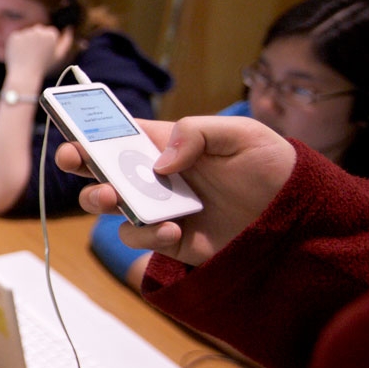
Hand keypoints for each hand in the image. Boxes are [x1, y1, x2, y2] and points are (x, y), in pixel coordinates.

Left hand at [2, 23, 70, 83]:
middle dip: (37, 40)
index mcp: (51, 34)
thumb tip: (68, 28)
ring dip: (27, 42)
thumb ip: (66, 41)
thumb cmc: (44, 67)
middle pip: (38, 31)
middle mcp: (39, 30)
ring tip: (27, 56)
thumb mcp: (59, 55)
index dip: (47, 44)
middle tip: (35, 55)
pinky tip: (19, 54)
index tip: (44, 53)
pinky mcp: (14, 36)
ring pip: (27, 34)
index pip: (49, 32)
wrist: (24, 75)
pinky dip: (17, 45)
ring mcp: (25, 32)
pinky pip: (16, 38)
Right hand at [56, 116, 295, 266]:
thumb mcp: (242, 134)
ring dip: (99, 198)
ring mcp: (155, 208)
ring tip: (115, 198)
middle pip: (97, 167)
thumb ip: (196, 133)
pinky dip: (145, 234)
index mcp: (163, 143)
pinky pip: (136, 238)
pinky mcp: (165, 239)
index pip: (115, 131)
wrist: (297, 219)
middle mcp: (151, 175)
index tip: (71, 128)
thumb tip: (159, 162)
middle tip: (74, 160)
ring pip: (106, 204)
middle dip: (76, 161)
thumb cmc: (272, 167)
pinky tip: (172, 228)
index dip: (88, 128)